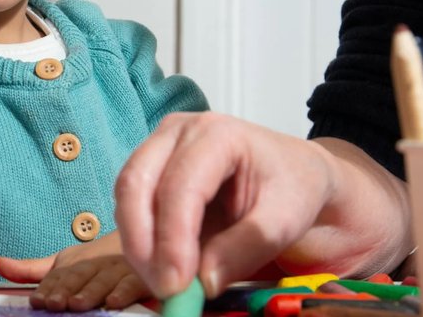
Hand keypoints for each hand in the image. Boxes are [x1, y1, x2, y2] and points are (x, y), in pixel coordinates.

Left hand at [0, 233, 148, 310]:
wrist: (140, 245)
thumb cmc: (96, 263)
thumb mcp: (64, 265)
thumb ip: (32, 270)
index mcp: (75, 263)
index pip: (59, 276)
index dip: (48, 288)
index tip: (37, 300)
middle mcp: (96, 264)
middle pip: (80, 276)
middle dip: (66, 290)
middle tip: (55, 303)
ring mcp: (118, 270)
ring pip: (104, 281)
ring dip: (91, 292)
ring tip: (77, 304)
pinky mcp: (140, 277)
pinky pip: (133, 284)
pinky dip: (124, 292)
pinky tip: (114, 302)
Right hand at [114, 112, 338, 298]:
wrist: (296, 174)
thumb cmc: (294, 187)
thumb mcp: (286, 219)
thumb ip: (247, 247)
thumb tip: (204, 281)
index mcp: (216, 133)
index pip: (180, 185)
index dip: (173, 238)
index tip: (177, 285)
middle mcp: (178, 132)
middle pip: (136, 183)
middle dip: (143, 243)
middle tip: (165, 289)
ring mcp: (160, 148)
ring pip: (126, 197)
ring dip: (139, 246)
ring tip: (167, 284)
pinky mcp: (152, 170)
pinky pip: (131, 207)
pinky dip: (141, 242)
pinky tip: (164, 268)